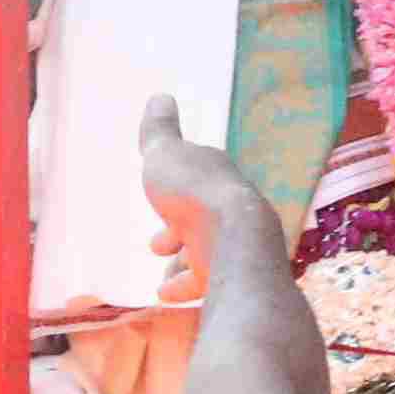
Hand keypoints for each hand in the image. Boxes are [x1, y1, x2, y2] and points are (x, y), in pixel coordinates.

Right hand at [134, 98, 283, 307]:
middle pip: (203, 224)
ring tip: (164, 280)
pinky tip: (168, 296)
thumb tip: (160, 97)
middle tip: (159, 247)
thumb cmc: (193, 192)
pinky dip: (186, 288)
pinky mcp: (235, 275)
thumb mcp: (165, 155)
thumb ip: (159, 132)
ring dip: (183, 266)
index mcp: (216, 180)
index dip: (175, 196)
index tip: (159, 209)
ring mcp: (235, 245)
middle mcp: (231, 212)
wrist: (232, 237)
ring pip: (206, 256)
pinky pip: (207, 283)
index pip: (197, 186)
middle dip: (180, 235)